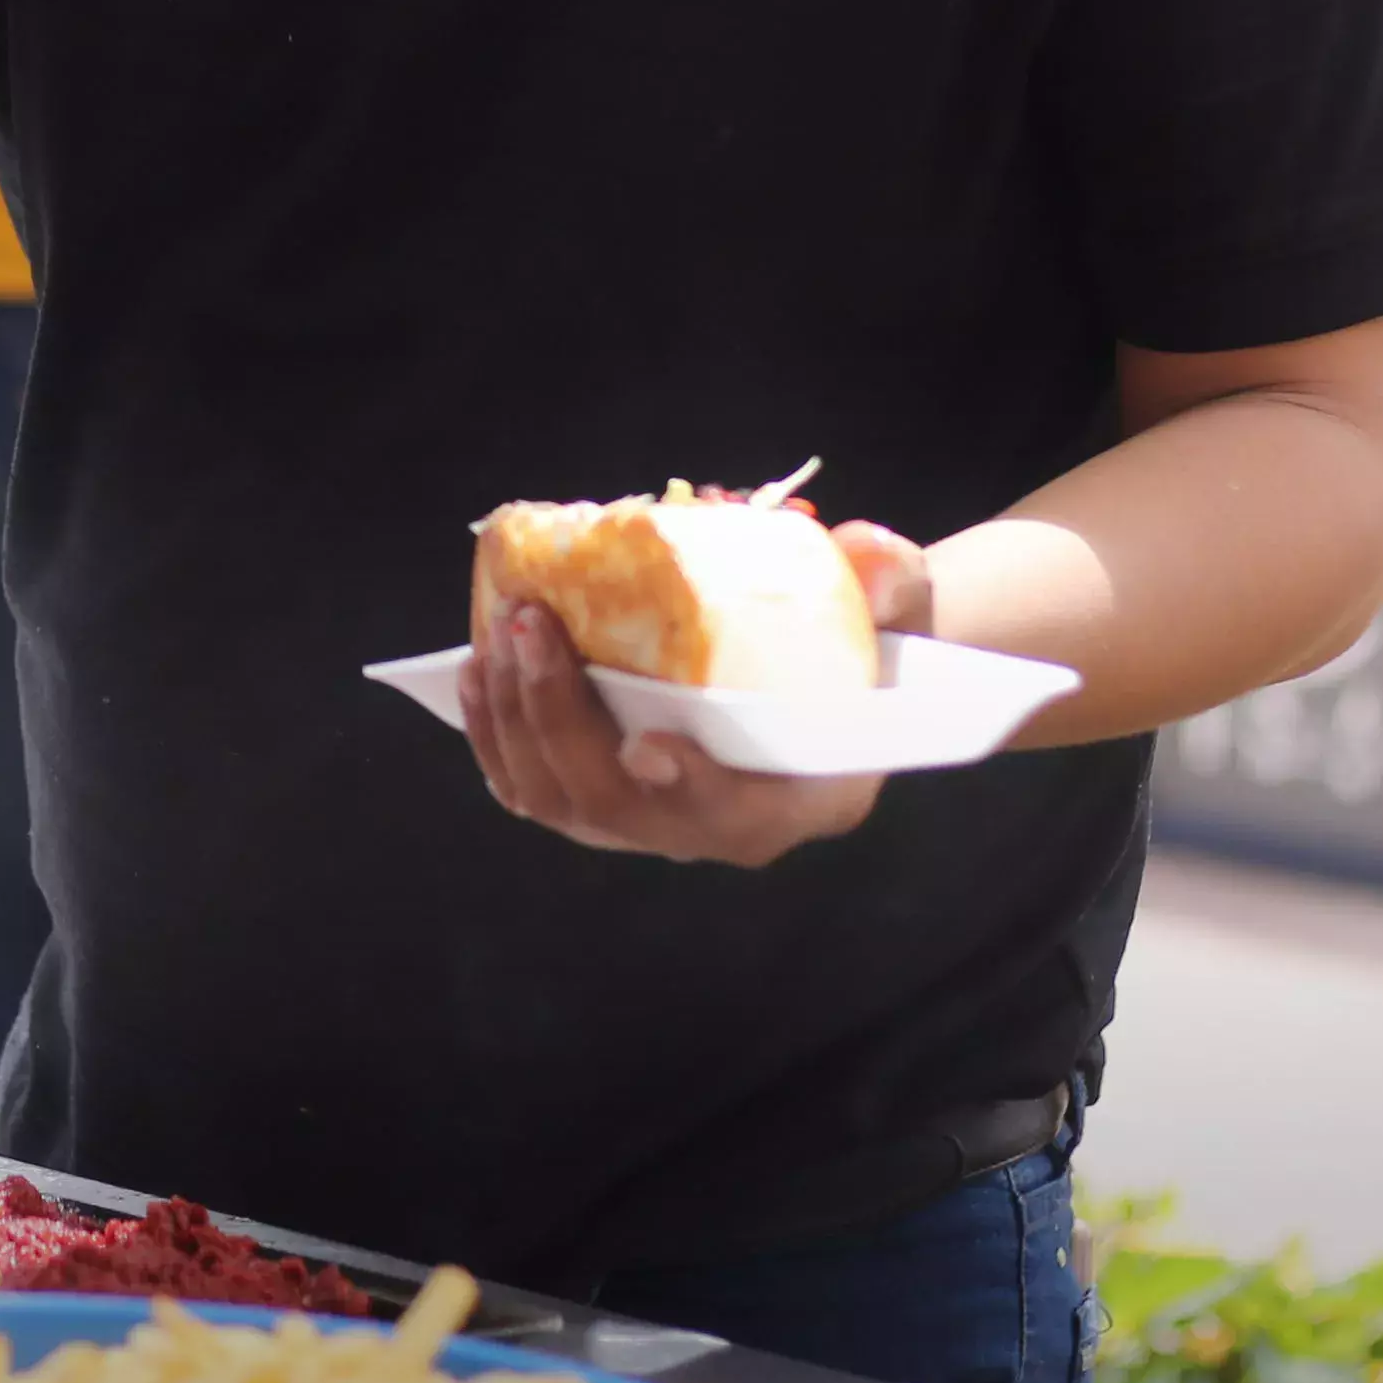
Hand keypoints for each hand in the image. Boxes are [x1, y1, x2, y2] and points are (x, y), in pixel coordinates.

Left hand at [456, 520, 928, 864]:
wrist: (826, 673)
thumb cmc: (867, 642)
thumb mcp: (901, 611)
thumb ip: (891, 583)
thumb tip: (872, 552)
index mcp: (800, 800)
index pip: (736, 817)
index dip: (691, 791)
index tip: (653, 745)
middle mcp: (715, 831)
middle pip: (618, 808)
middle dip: (562, 717)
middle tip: (535, 624)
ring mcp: (649, 825)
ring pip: (561, 802)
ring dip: (518, 718)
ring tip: (505, 631)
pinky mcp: (600, 802)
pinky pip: (531, 791)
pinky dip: (495, 737)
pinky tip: (481, 670)